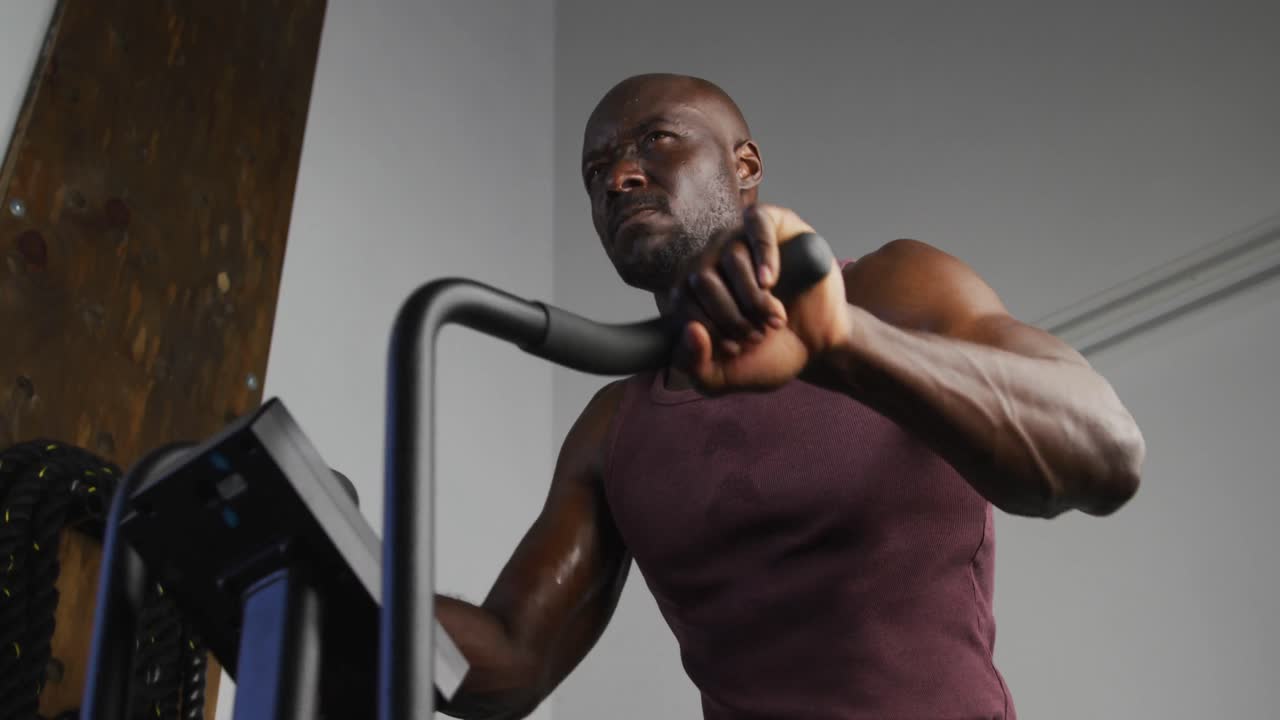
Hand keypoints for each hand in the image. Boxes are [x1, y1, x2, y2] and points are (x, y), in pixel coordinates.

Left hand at [668, 204, 849, 392]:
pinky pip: (756, 222)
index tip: (734, 349)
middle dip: (731, 317)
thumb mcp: (724, 376)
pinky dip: (762, 252)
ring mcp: (741, 239)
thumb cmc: (769, 353)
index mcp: (692, 291)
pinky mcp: (775, 223)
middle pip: (701, 278)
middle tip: (757, 336)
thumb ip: (694, 365)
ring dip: (754, 298)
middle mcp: (711, 259)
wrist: (819, 344)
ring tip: (776, 320)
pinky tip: (770, 281)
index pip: (679, 300)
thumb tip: (690, 330)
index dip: (706, 328)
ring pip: (730, 256)